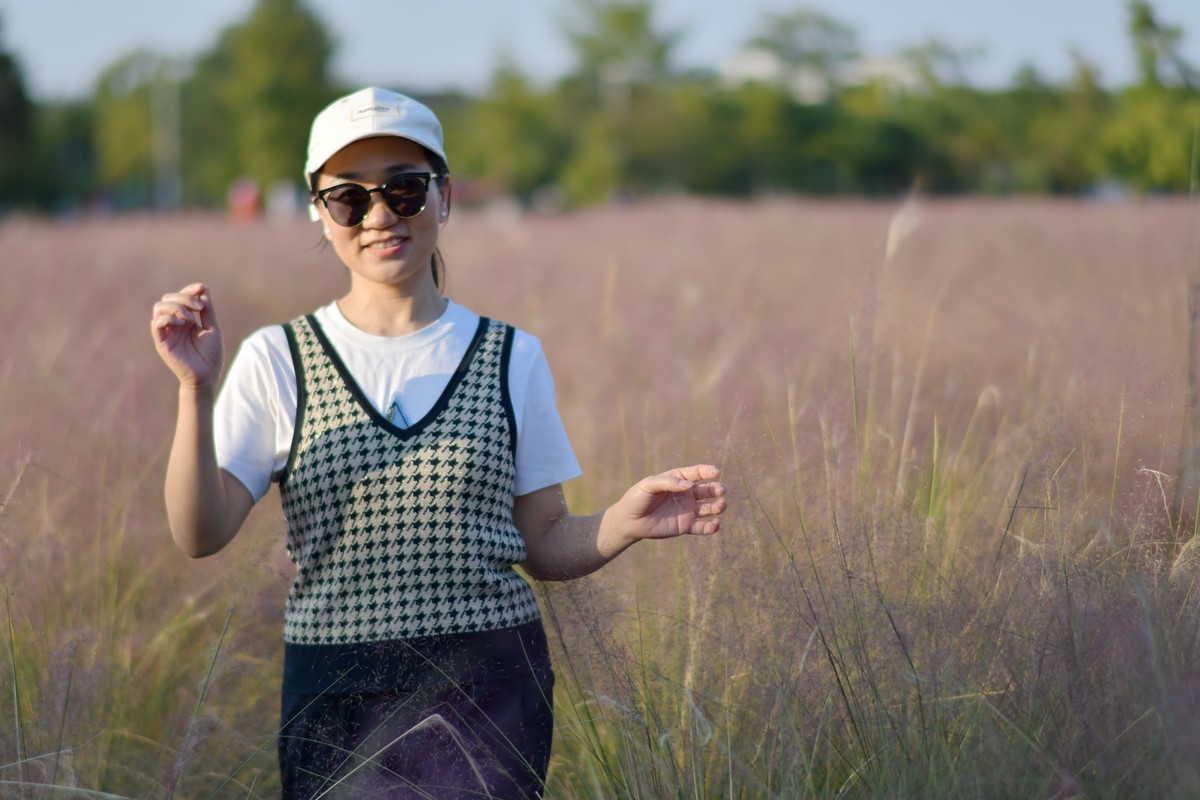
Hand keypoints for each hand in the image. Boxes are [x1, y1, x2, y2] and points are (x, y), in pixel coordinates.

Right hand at [151, 283, 223, 389]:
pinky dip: (168, 318)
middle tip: (199, 308)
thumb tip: (203, 288)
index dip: (189, 289)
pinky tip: (182, 324)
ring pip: (159, 307)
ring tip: (191, 318)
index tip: (201, 287)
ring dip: (176, 307)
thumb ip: (207, 310)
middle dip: (184, 297)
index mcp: (186, 319)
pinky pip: (156, 323)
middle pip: (168, 298)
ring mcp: (167, 332)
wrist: (207, 376)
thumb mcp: (212, 328)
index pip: (181, 297)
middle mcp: (174, 323)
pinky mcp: (161, 342)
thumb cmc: (211, 355)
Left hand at [609, 464, 726, 542]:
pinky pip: (702, 527)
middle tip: (721, 490)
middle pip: (707, 490)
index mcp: (678, 479)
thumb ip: (668, 482)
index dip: (707, 471)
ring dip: (718, 506)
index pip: (697, 473)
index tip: (716, 472)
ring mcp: (687, 510)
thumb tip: (689, 485)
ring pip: (708, 508)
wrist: (629, 521)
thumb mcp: (649, 485)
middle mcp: (686, 494)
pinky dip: (711, 527)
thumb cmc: (637, 499)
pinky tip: (715, 525)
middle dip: (716, 489)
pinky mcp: (685, 526)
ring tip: (721, 505)